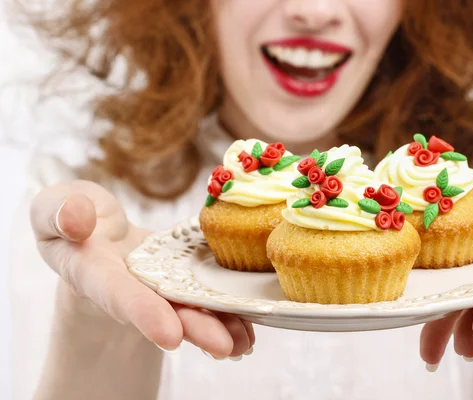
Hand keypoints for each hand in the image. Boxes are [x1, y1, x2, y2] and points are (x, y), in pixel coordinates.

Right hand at [31, 180, 253, 357]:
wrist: (95, 231)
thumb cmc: (74, 216)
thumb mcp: (53, 208)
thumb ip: (57, 212)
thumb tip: (77, 219)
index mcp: (94, 272)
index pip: (117, 294)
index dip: (142, 313)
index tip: (168, 335)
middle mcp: (131, 287)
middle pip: (164, 310)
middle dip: (194, 327)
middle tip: (224, 346)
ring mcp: (159, 284)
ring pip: (190, 307)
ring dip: (219, 325)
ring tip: (245, 341)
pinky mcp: (181, 277)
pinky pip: (204, 294)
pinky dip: (226, 311)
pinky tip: (249, 325)